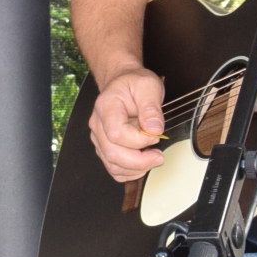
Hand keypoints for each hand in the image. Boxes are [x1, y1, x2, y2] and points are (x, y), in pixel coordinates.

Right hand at [88, 67, 168, 182]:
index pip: (117, 134)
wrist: (123, 84)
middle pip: (112, 154)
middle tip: (159, 156)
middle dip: (140, 161)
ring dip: (136, 168)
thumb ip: (151, 107)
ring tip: (153, 158)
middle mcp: (98, 125)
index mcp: (106, 107)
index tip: (156, 135)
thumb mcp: (148, 86)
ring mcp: (99, 138)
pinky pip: (115, 169)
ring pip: (113, 165)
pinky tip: (144, 163)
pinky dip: (131, 172)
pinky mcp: (105, 148)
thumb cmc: (133, 84)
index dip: (139, 140)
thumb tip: (154, 129)